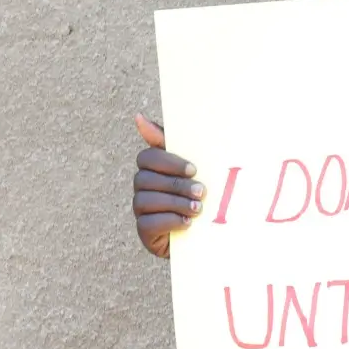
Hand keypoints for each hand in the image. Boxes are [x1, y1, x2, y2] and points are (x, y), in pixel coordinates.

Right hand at [132, 114, 203, 257]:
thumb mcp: (196, 166)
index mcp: (154, 168)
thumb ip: (173, 142)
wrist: (209, 231)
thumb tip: (139, 118)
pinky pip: (148, 224)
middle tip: (201, 191)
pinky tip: (188, 223)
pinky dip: (170, 221)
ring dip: (175, 203)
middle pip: (145, 179)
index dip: (167, 162)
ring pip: (145, 201)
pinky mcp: (145, 231)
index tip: (193, 169)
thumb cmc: (201, 192)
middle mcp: (143, 187)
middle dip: (176, 185)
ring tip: (198, 209)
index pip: (147, 157)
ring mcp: (141, 209)